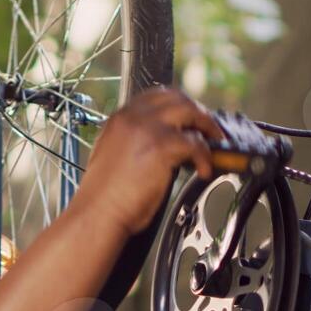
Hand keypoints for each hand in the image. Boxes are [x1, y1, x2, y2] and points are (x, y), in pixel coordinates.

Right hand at [76, 85, 226, 237]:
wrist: (97, 213)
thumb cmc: (104, 197)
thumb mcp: (113, 156)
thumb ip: (133, 142)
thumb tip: (160, 146)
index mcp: (120, 119)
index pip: (156, 96)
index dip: (179, 104)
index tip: (191, 118)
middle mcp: (132, 118)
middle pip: (176, 98)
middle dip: (198, 112)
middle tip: (209, 129)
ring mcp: (147, 129)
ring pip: (190, 112)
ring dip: (207, 127)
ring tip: (214, 145)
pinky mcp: (161, 147)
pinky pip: (196, 143)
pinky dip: (206, 157)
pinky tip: (204, 170)